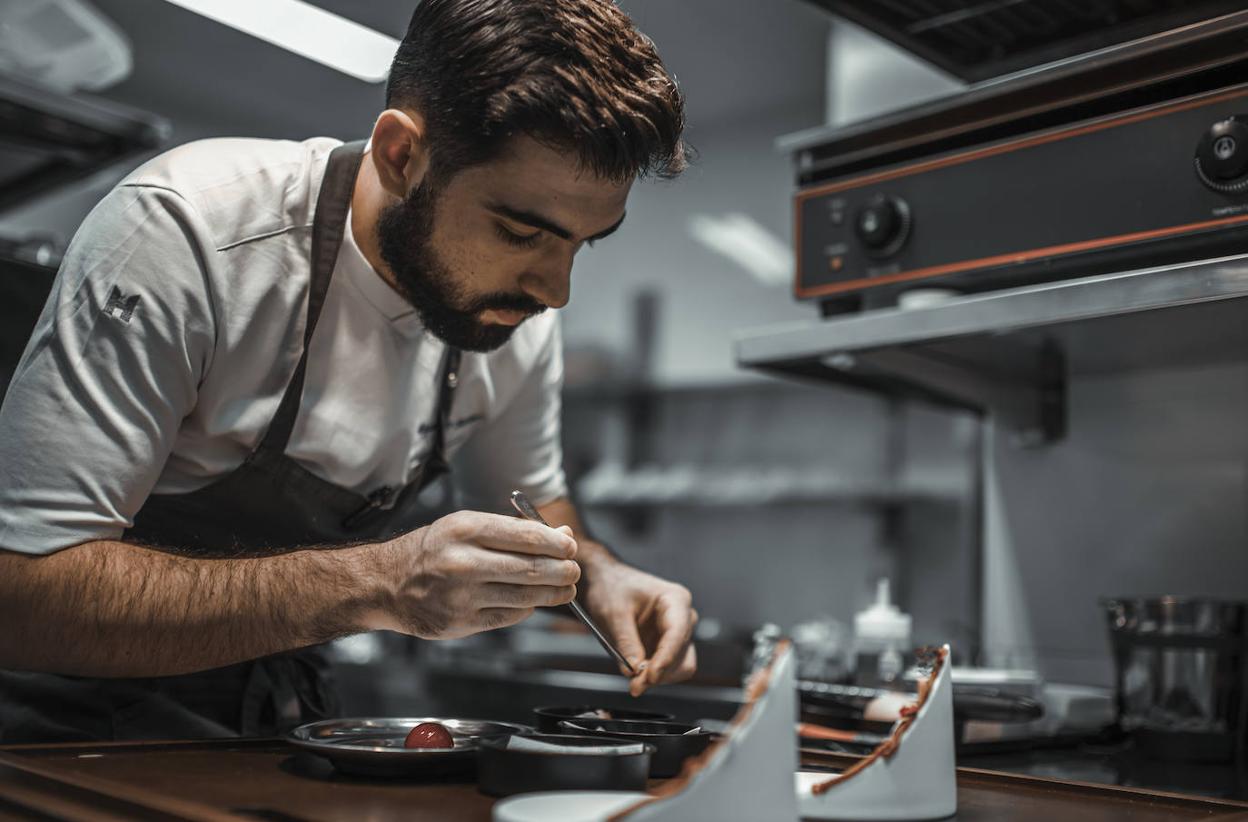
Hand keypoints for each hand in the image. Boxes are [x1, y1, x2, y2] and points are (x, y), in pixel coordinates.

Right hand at [370, 511, 579, 639]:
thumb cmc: (435, 549)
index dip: (557, 544)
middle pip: (530, 569)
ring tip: (565, 588)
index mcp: (465, 530)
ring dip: (553, 594)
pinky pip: (508, 617)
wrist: (388, 583)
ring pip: (524, 597)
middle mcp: (462, 562)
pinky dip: (527, 609)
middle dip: (562, 571)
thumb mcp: (467, 526)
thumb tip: (562, 537)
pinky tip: (532, 601)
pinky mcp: (460, 622)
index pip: (526, 536)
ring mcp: (461, 595)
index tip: (570, 547)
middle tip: (573, 571)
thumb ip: (513, 531)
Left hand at [581, 561, 696, 696]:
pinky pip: (668, 668)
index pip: (677, 634)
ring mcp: (677, 633)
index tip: (649, 676)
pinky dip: (654, 675)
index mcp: (675, 600)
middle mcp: (683, 617)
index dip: (665, 659)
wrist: (605, 581)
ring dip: (658, 677)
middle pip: (682, 655)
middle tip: (635, 685)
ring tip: (634, 682)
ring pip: (679, 665)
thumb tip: (635, 670)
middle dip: (661, 672)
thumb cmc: (612, 586)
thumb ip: (626, 642)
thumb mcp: (614, 613)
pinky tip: (637, 675)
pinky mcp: (666, 645)